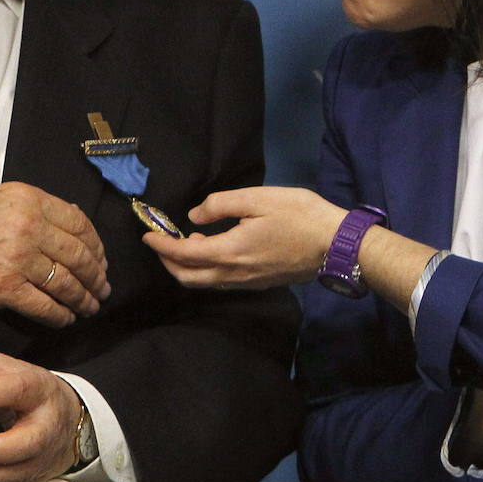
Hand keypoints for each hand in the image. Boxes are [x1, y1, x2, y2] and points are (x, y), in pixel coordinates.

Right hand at [0, 182, 109, 327]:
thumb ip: (29, 209)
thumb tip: (59, 226)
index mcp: (29, 199)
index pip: (80, 224)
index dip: (96, 246)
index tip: (100, 258)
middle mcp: (29, 226)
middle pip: (79, 256)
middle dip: (96, 276)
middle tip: (101, 288)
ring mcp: (18, 259)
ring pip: (66, 283)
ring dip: (82, 298)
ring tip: (88, 306)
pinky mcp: (4, 288)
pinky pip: (44, 306)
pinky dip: (59, 315)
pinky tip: (64, 318)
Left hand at [143, 186, 345, 288]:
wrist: (336, 245)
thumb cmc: (299, 216)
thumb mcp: (258, 198)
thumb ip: (221, 204)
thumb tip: (194, 216)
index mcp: (230, 251)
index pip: (184, 254)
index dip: (161, 246)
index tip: (147, 235)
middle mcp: (234, 274)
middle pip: (189, 278)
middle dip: (168, 262)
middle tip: (160, 242)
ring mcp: (247, 282)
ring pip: (204, 283)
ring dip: (187, 267)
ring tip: (185, 241)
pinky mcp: (258, 283)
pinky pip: (221, 282)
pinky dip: (206, 270)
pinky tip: (212, 249)